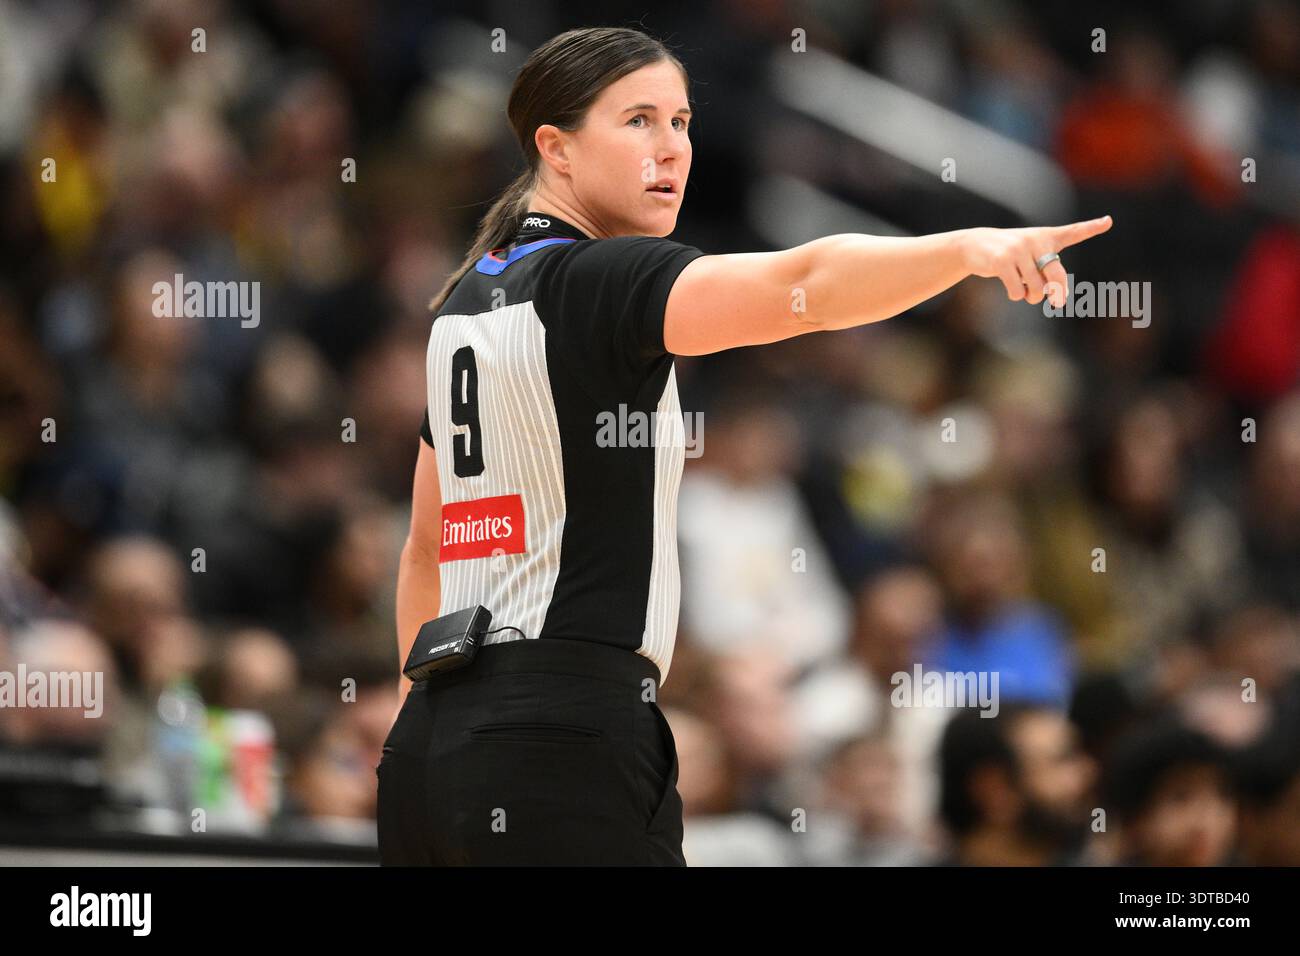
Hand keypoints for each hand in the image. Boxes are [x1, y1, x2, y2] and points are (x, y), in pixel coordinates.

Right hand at [959, 215, 1112, 307]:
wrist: (975, 244)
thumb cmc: (1010, 254)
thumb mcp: (1030, 256)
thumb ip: (1047, 273)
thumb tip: (1056, 298)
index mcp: (1046, 237)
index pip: (1072, 232)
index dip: (1091, 227)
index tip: (1108, 222)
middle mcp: (1035, 241)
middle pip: (1056, 275)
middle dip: (1057, 293)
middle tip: (1058, 303)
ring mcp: (1018, 250)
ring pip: (1036, 288)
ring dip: (1032, 297)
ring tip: (1025, 291)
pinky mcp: (1002, 261)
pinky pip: (1017, 291)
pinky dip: (1016, 296)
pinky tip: (1012, 290)